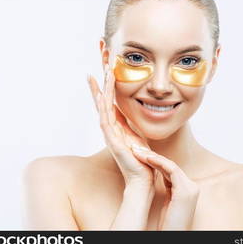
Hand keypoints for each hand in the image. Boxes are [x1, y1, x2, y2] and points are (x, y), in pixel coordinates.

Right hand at [87, 63, 153, 189]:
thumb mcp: (136, 135)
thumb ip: (130, 124)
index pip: (109, 101)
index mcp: (116, 125)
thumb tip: (130, 112)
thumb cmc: (141, 159)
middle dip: (101, 81)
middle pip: (102, 100)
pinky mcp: (113, 142)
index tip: (105, 68)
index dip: (106, 85)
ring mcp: (110, 134)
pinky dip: (102, 108)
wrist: (142, 179)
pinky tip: (100, 96)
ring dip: (102, 90)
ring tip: (101, 73)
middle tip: (101, 64)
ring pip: (103, 107)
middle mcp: (110, 128)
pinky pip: (106, 122)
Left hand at [132, 147, 199, 229]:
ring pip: (171, 165)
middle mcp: (192, 186)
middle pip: (171, 165)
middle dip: (153, 156)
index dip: (156, 161)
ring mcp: (190, 188)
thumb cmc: (169, 225)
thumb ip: (169, 189)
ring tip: (138, 152)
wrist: (173, 236)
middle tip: (137, 149)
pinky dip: (158, 162)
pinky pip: (171, 170)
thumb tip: (161, 178)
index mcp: (188, 189)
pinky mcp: (185, 191)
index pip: (171, 170)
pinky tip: (146, 158)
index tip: (141, 155)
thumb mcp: (168, 203)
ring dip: (153, 157)